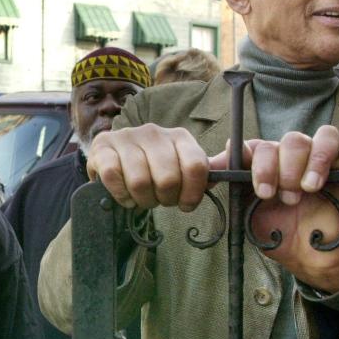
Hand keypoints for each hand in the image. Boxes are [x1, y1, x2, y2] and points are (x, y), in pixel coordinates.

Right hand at [86, 124, 211, 212]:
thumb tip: (236, 171)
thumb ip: (201, 170)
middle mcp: (153, 132)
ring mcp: (127, 137)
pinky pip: (115, 178)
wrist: (110, 157)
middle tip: (158, 200)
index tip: (186, 205)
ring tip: (141, 197)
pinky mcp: (103, 148)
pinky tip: (124, 194)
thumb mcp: (179, 165)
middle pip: (168, 179)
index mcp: (179, 136)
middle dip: (164, 199)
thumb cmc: (151, 167)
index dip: (192, 193)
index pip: (195, 165)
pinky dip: (122, 195)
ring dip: (142, 200)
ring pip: (140, 181)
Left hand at [211, 94, 338, 292]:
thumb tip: (208, 167)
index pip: (259, 146)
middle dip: (284, 169)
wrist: (308, 258)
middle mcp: (292, 157)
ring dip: (313, 161)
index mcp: (266, 163)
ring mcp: (321, 160)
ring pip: (319, 139)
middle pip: (289, 141)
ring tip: (308, 188)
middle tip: (285, 197)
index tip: (261, 189)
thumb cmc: (277, 233)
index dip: (258, 162)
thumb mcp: (248, 211)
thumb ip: (232, 185)